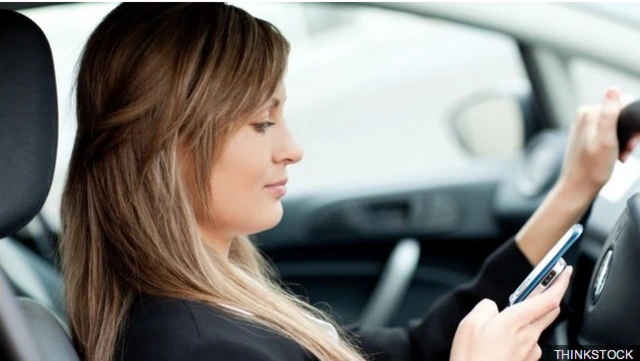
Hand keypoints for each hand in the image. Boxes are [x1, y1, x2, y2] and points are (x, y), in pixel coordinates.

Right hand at [450, 267, 572, 360]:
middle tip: (544, 285)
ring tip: (506, 322)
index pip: (548, 299)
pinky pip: (529, 342)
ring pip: (537, 327)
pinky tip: (502, 341)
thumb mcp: (469, 324)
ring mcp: (530, 352)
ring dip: (529, 318)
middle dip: (550, 295)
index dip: (560, 283)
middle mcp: (528, 338)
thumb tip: (493, 307)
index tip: (565, 271)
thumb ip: (485, 307)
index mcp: (515, 323)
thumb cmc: (471, 359)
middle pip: (549, 311)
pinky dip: (521, 335)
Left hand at [558, 87, 635, 197]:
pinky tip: (613, 156)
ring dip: (623, 141)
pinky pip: (608, 133)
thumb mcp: (606, 140)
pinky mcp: (586, 134)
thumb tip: (613, 89)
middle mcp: (585, 115)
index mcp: (589, 112)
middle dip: (628, 134)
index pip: (624, 105)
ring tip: (619, 156)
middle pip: (620, 115)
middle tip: (625, 151)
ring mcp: (584, 124)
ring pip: (617, 125)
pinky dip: (614, 144)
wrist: (578, 187)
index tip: (630, 142)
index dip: (632, 124)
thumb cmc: (592, 169)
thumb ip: (610, 114)